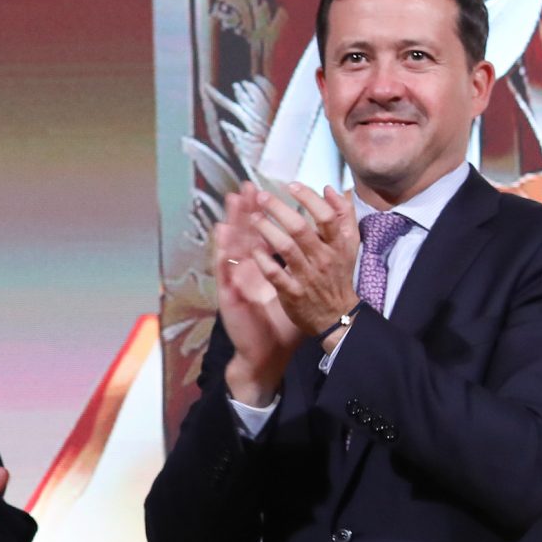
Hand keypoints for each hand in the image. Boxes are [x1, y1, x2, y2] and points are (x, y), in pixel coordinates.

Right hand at [212, 190, 302, 406]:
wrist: (267, 354)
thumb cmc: (281, 325)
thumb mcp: (295, 292)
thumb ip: (304, 269)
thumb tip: (319, 248)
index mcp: (263, 270)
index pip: (261, 236)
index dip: (261, 215)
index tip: (263, 192)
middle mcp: (248, 273)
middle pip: (245, 236)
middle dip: (246, 210)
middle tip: (246, 187)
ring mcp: (237, 283)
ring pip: (232, 247)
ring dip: (232, 222)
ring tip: (232, 201)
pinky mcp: (231, 296)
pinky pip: (227, 271)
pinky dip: (224, 251)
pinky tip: (222, 235)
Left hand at [243, 183, 360, 341]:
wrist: (338, 315)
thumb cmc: (339, 274)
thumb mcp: (349, 244)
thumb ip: (344, 215)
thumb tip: (331, 189)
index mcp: (338, 245)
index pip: (326, 216)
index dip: (309, 198)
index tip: (291, 185)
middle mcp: (323, 259)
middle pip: (301, 228)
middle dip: (279, 209)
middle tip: (263, 197)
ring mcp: (308, 276)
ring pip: (286, 248)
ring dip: (267, 230)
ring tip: (254, 217)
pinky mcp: (292, 293)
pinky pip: (274, 273)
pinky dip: (262, 259)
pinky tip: (252, 248)